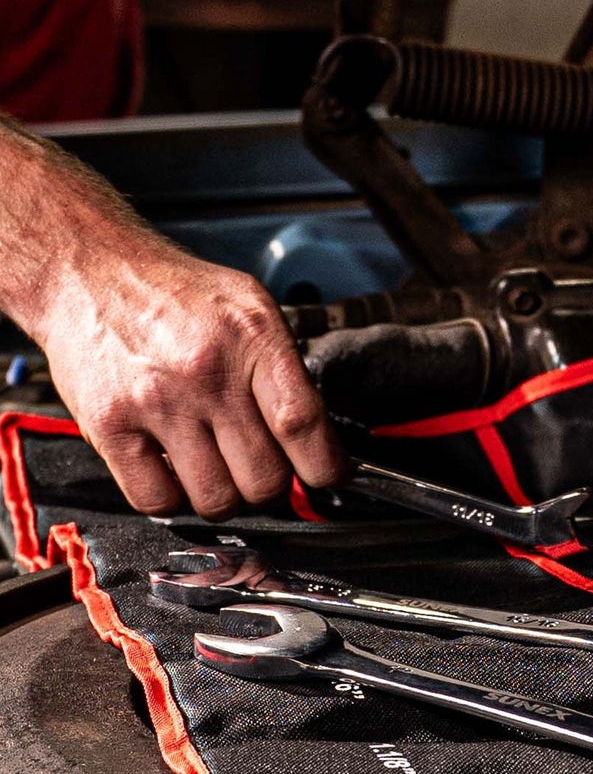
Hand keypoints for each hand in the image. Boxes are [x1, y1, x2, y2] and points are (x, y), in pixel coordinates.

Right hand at [0, 125, 343, 516]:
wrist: (85, 272)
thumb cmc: (171, 294)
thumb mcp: (247, 306)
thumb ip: (285, 368)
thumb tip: (320, 439)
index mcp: (251, 336)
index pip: (304, 426)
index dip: (325, 467)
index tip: (325, 476)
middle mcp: (206, 369)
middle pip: (265, 478)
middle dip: (268, 483)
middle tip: (254, 462)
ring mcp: (156, 401)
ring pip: (216, 500)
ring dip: (222, 496)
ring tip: (213, 466)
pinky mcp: (110, 426)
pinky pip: (157, 501)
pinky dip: (171, 498)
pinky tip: (172, 470)